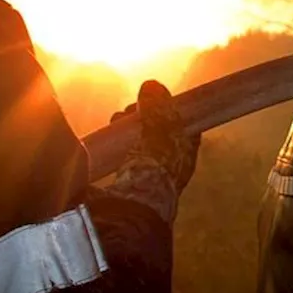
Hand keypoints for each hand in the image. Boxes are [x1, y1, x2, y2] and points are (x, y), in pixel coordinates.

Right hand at [114, 80, 199, 194]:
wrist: (130, 207)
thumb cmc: (153, 168)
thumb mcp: (161, 130)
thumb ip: (158, 107)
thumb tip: (152, 85)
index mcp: (184, 154)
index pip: (182, 125)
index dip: (168, 108)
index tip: (153, 98)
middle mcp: (167, 165)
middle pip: (155, 132)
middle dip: (141, 116)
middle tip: (129, 111)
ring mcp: (144, 174)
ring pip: (136, 143)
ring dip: (126, 128)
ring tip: (117, 120)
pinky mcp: (123, 181)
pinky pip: (121, 156)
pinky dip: (115, 144)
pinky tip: (108, 136)